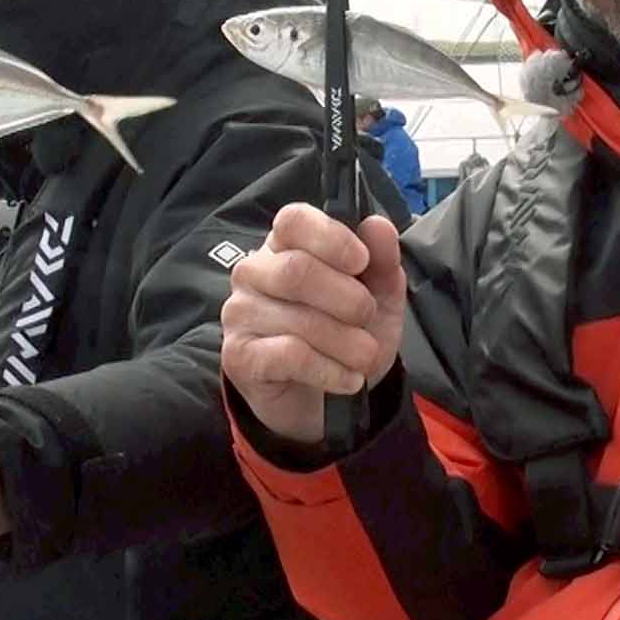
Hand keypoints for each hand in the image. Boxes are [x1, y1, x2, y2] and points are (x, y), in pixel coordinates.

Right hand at [220, 203, 405, 445]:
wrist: (324, 399)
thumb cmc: (345, 335)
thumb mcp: (378, 298)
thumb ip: (381, 261)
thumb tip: (379, 226)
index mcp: (284, 245)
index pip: (293, 220)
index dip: (331, 237)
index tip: (361, 262)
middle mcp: (253, 272)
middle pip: (297, 271)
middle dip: (349, 300)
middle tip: (367, 319)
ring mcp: (240, 313)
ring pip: (299, 319)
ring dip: (347, 343)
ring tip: (364, 356)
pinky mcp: (239, 355)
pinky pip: (290, 355)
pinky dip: (330, 370)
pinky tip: (348, 379)